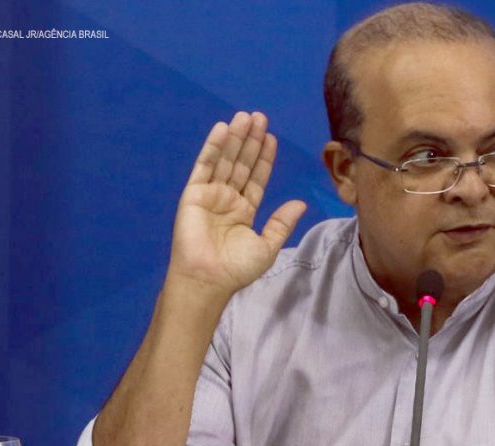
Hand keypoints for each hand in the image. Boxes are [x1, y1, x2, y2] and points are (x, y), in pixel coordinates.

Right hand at [168, 112, 305, 294]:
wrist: (209, 279)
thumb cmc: (236, 268)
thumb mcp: (267, 246)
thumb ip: (282, 223)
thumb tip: (301, 203)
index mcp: (244, 211)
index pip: (257, 178)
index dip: (265, 158)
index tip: (272, 138)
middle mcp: (227, 199)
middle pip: (242, 164)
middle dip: (251, 141)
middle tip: (260, 117)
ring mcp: (210, 194)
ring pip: (225, 160)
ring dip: (236, 138)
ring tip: (246, 117)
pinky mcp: (193, 193)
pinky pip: (204, 165)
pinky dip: (213, 146)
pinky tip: (223, 129)